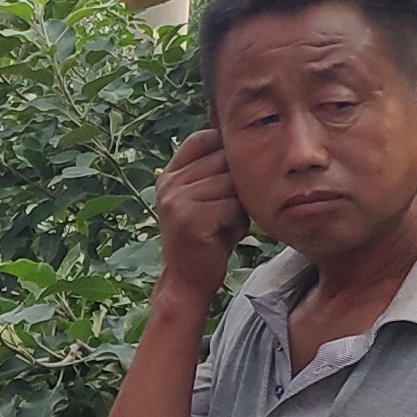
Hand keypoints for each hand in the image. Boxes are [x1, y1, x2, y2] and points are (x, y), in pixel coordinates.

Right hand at [155, 127, 250, 277]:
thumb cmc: (208, 237)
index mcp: (169, 174)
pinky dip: (237, 222)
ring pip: (231, 183)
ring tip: (226, 224)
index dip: (224, 150)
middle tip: (228, 211)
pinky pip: (232, 206)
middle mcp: (168, 183)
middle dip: (236, 183)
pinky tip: (225, 235)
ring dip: (239, 205)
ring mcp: (176, 200)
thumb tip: (248, 136)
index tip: (232, 175)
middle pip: (222, 159)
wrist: (188, 280)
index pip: (202, 139)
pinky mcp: (190, 219)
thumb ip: (217, 171)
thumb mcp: (207, 198)